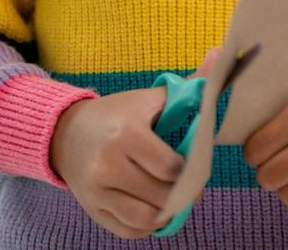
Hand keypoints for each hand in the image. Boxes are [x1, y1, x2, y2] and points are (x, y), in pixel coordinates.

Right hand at [50, 47, 219, 239]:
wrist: (67, 132)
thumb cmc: (117, 114)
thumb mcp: (150, 97)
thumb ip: (189, 84)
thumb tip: (221, 56)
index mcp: (127, 135)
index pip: (170, 167)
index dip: (189, 169)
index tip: (194, 162)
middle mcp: (108, 166)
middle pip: (161, 195)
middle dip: (183, 193)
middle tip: (193, 185)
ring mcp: (97, 192)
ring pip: (145, 219)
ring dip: (167, 213)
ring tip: (176, 199)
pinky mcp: (93, 210)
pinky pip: (127, 231)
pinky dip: (147, 227)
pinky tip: (155, 210)